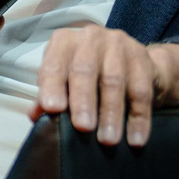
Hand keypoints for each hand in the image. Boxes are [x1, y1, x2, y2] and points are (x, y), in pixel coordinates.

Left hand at [32, 26, 178, 147]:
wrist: (134, 65)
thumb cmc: (89, 77)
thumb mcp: (66, 83)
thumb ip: (49, 98)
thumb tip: (35, 117)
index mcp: (65, 42)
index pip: (54, 64)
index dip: (52, 86)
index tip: (53, 109)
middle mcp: (90, 38)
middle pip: (84, 70)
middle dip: (83, 101)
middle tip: (83, 127)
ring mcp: (119, 45)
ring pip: (114, 81)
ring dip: (111, 113)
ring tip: (108, 140)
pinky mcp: (143, 58)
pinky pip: (141, 91)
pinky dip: (138, 118)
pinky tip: (135, 139)